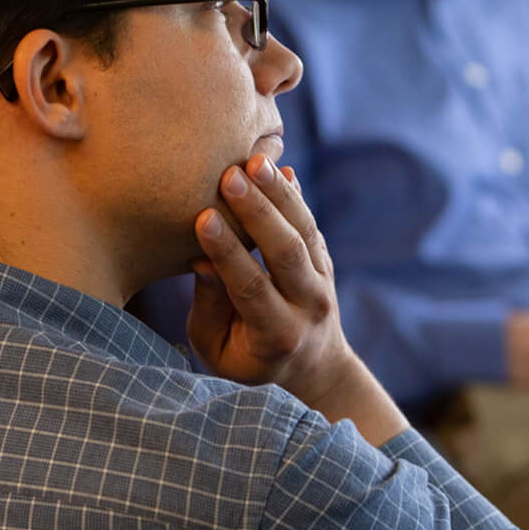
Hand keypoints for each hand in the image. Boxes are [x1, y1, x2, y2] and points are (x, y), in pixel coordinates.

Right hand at [186, 155, 406, 443]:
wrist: (313, 368)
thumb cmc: (247, 361)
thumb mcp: (217, 350)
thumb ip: (211, 308)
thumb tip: (202, 260)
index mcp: (277, 336)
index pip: (251, 287)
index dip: (228, 251)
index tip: (203, 217)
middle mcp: (308, 307)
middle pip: (286, 252)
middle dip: (258, 211)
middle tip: (230, 176)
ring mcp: (324, 283)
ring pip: (305, 232)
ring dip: (279, 193)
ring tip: (254, 161)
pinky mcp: (326, 263)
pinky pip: (312, 226)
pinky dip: (296, 197)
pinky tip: (279, 170)